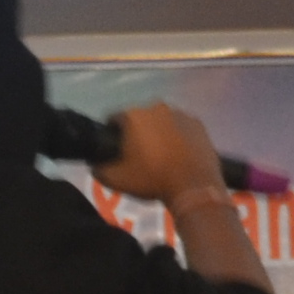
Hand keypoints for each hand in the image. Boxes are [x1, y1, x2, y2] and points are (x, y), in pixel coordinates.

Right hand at [92, 104, 224, 204]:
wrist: (193, 187)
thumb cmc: (152, 179)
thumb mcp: (117, 181)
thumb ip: (99, 170)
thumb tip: (95, 165)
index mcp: (133, 116)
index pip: (113, 118)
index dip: (110, 133)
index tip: (113, 149)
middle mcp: (156, 107)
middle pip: (139, 118)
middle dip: (136, 132)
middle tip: (138, 155)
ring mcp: (180, 113)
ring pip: (161, 121)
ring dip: (158, 132)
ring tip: (160, 155)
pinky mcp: (198, 123)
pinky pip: (181, 127)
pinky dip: (177, 136)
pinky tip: (178, 154)